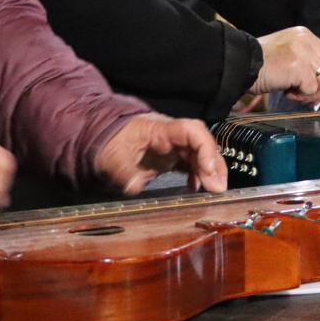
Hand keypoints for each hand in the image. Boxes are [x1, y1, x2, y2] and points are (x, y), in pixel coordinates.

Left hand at [95, 113, 226, 193]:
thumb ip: (123, 172)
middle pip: (202, 144)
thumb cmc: (108, 140)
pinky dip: (199, 175)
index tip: (208, 170)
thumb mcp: (111, 157)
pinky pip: (192, 163)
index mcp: (160, 129)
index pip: (192, 131)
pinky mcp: (171, 157)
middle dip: (214, 164)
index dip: (205, 148)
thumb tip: (135, 186)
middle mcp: (172, 136)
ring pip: (200, 154)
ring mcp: (173, 146)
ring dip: (210, 171)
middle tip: (217, 188)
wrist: (102, 135)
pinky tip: (198, 189)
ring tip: (214, 191)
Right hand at [251, 25, 319, 103]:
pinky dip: (301, 96)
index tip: (316, 88)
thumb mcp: (288, 58)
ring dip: (313, 93)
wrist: (241, 64)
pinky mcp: (299, 67)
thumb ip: (308, 68)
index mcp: (305, 35)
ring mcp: (304, 52)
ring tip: (295, 95)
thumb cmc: (261, 64)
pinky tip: (287, 94)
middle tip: (309, 97)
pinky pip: (311, 88)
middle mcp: (307, 40)